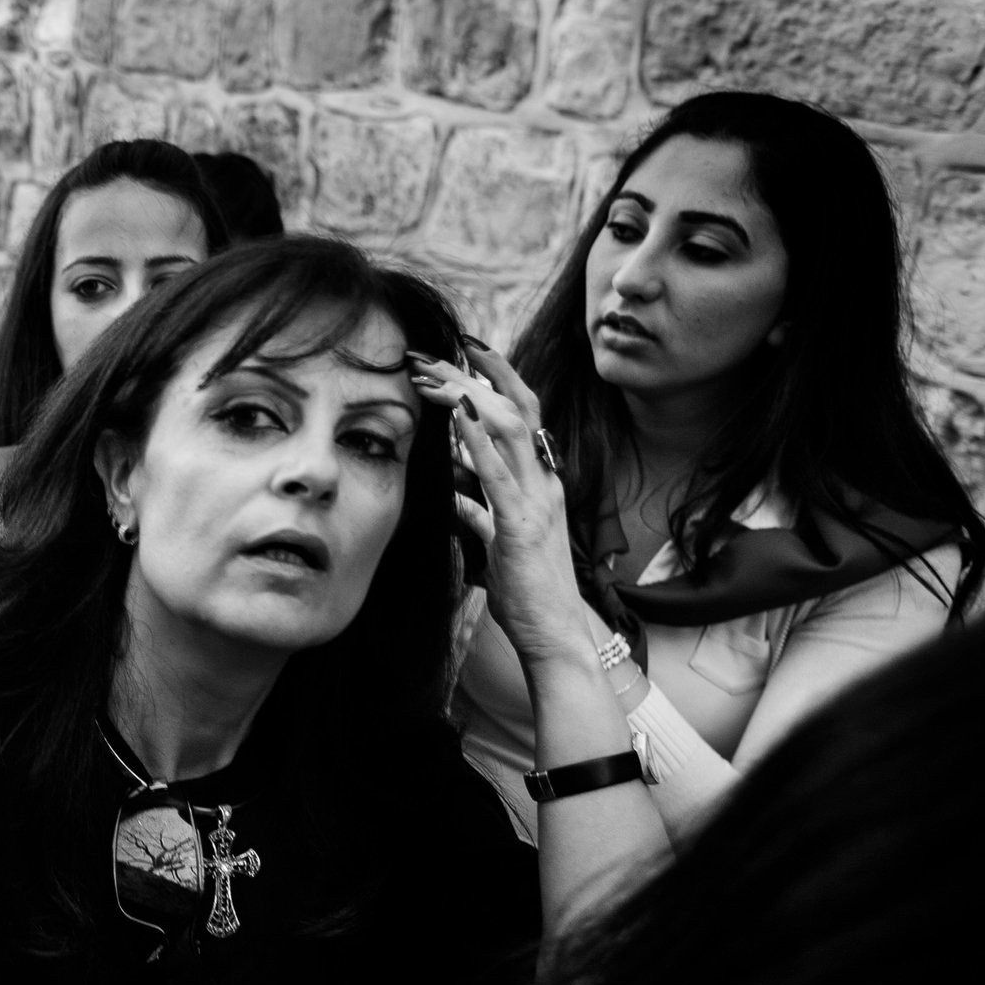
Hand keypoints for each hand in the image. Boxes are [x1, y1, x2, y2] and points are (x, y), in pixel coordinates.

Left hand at [408, 343, 591, 664]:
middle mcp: (544, 482)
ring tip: (430, 375)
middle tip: (430, 353)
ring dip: (466, 395)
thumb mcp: (496, 542)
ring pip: (508, 427)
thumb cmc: (526, 593)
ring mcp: (536, 501)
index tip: (461, 349)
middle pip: (515, 406)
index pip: (522, 413)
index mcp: (540, 482)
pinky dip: (476, 439)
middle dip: (473, 373)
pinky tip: (455, 412)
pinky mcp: (521, 526)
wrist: (555, 635)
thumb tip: (454, 495)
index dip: (494, 377)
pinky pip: (498, 474)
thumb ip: (478, 514)